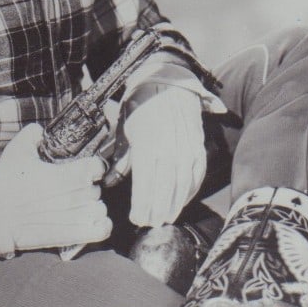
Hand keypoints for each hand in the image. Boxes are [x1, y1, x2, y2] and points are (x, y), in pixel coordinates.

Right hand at [0, 123, 111, 256]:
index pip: (98, 167)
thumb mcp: (17, 150)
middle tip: (70, 190)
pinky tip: (89, 222)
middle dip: (86, 188)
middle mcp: (77, 194)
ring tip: (78, 207)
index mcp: (69, 173)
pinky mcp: (73, 235)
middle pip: (97, 189)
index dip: (93, 167)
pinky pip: (102, 230)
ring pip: (100, 209)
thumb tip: (40, 131)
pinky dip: (100, 226)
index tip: (83, 170)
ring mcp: (77, 216)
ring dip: (92, 207)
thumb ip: (32, 134)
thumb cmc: (6, 183)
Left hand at [107, 85, 206, 227]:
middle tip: (151, 224)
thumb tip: (109, 180)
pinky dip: (191, 190)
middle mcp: (169, 146)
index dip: (142, 202)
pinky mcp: (198, 145)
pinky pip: (197, 173)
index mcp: (147, 141)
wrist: (167, 82)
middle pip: (165, 186)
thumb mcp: (124, 127)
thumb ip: (121, 157)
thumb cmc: (141, 105)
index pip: (145, 180)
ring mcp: (186, 146)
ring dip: (175, 204)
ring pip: (183, 182)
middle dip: (158, 209)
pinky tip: (182, 200)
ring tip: (166, 218)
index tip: (137, 218)